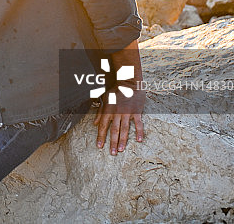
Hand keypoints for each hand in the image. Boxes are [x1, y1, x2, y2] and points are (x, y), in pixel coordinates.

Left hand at [92, 40, 144, 154]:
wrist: (128, 81)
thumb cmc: (115, 90)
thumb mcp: (104, 99)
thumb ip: (100, 112)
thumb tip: (94, 124)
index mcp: (108, 110)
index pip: (103, 126)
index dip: (101, 137)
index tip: (99, 146)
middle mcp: (117, 113)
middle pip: (114, 130)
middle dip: (112, 142)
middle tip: (112, 153)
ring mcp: (127, 113)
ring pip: (124, 129)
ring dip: (122, 140)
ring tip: (120, 150)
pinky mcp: (136, 111)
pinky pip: (138, 123)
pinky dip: (139, 132)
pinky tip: (139, 140)